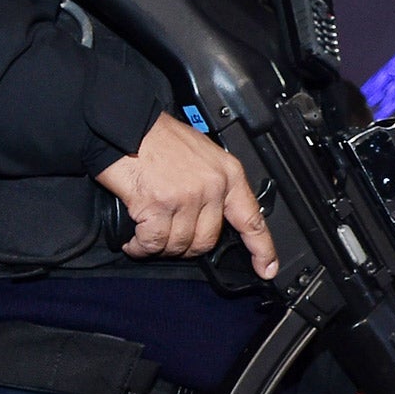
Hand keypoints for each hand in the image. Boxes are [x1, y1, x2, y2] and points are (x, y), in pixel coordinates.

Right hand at [95, 113, 278, 275]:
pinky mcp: (158, 205)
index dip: (261, 249)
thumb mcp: (204, 155)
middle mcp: (212, 187)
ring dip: (160, 247)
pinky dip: (140, 247)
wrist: (127, 124)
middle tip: (170, 239)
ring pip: (179, 245)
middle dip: (187, 248)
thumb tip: (213, 217)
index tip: (267, 269)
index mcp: (228, 174)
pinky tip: (134, 241)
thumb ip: (214, 185)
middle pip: (208, 241)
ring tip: (147, 237)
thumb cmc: (160, 138)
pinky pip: (153, 242)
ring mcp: (186, 197)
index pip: (252, 219)